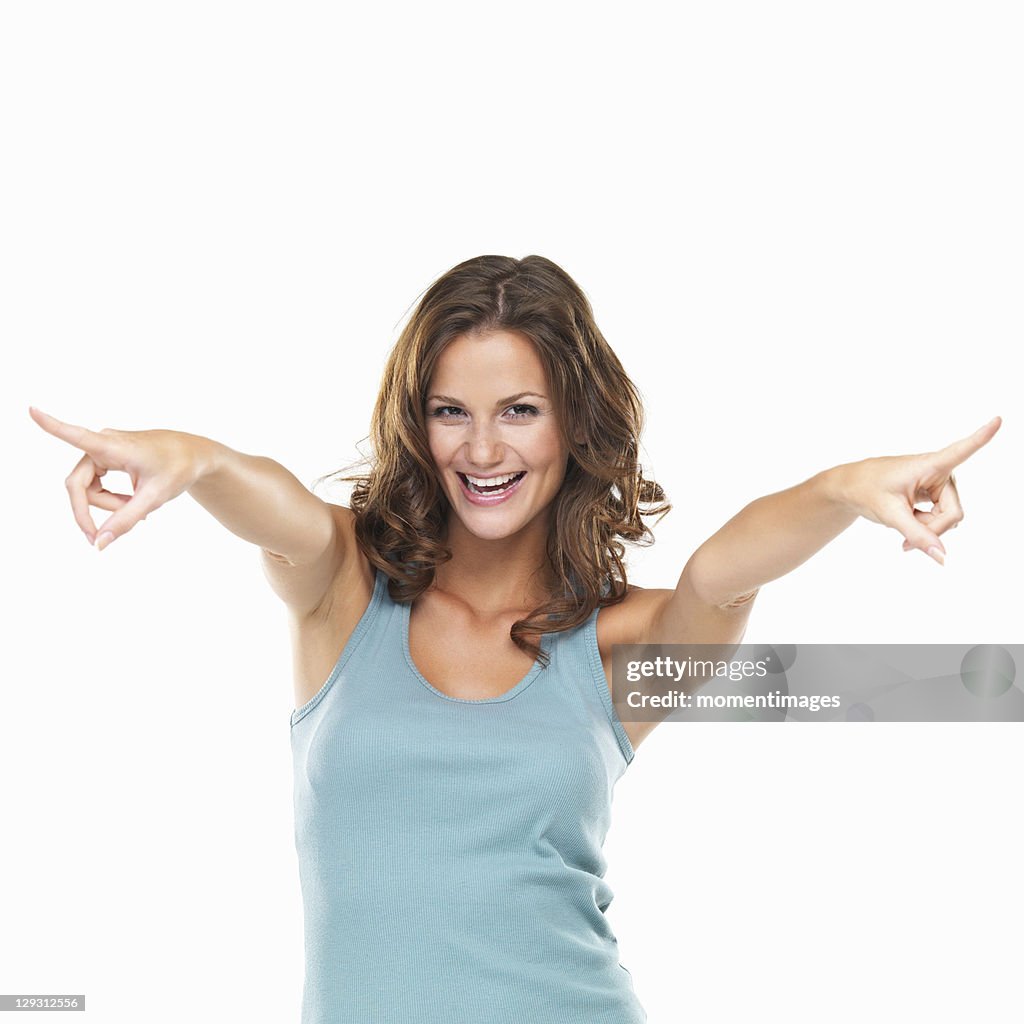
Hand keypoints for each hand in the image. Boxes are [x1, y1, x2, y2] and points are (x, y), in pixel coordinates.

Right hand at [29, 406, 211, 550]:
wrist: (196, 455)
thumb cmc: (178, 468)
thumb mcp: (154, 497)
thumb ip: (126, 520)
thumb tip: (99, 544)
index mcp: (113, 445)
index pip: (76, 435)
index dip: (51, 425)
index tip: (32, 409)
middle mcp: (103, 444)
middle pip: (78, 485)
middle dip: (92, 510)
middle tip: (99, 538)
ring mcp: (104, 449)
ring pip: (88, 488)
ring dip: (107, 505)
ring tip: (137, 510)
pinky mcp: (107, 457)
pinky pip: (96, 485)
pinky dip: (111, 499)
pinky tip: (132, 502)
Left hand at [837, 416, 1001, 564]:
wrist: (852, 488)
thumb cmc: (868, 490)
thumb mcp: (890, 515)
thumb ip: (917, 535)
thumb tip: (943, 557)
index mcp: (929, 465)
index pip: (961, 450)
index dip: (981, 436)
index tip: (998, 419)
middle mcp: (940, 472)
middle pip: (953, 512)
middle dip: (933, 530)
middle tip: (906, 542)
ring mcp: (940, 484)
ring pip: (949, 519)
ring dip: (928, 530)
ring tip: (903, 532)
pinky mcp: (937, 494)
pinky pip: (942, 519)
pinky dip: (926, 529)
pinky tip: (908, 533)